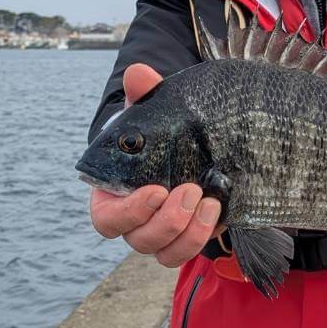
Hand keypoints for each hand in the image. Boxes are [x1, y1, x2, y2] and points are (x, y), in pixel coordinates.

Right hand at [89, 62, 224, 268]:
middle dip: (167, 221)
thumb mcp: (152, 110)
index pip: (107, 220)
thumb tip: (139, 74)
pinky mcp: (189, 235)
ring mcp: (164, 233)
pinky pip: (190, 250)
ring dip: (188, 233)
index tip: (156, 190)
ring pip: (166, 253)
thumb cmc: (159, 130)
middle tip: (190, 190)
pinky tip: (219, 208)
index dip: (129, 212)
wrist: (189, 142)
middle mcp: (135, 222)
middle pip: (140, 240)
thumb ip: (143, 94)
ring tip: (209, 201)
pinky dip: (203, 234)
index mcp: (113, 196)